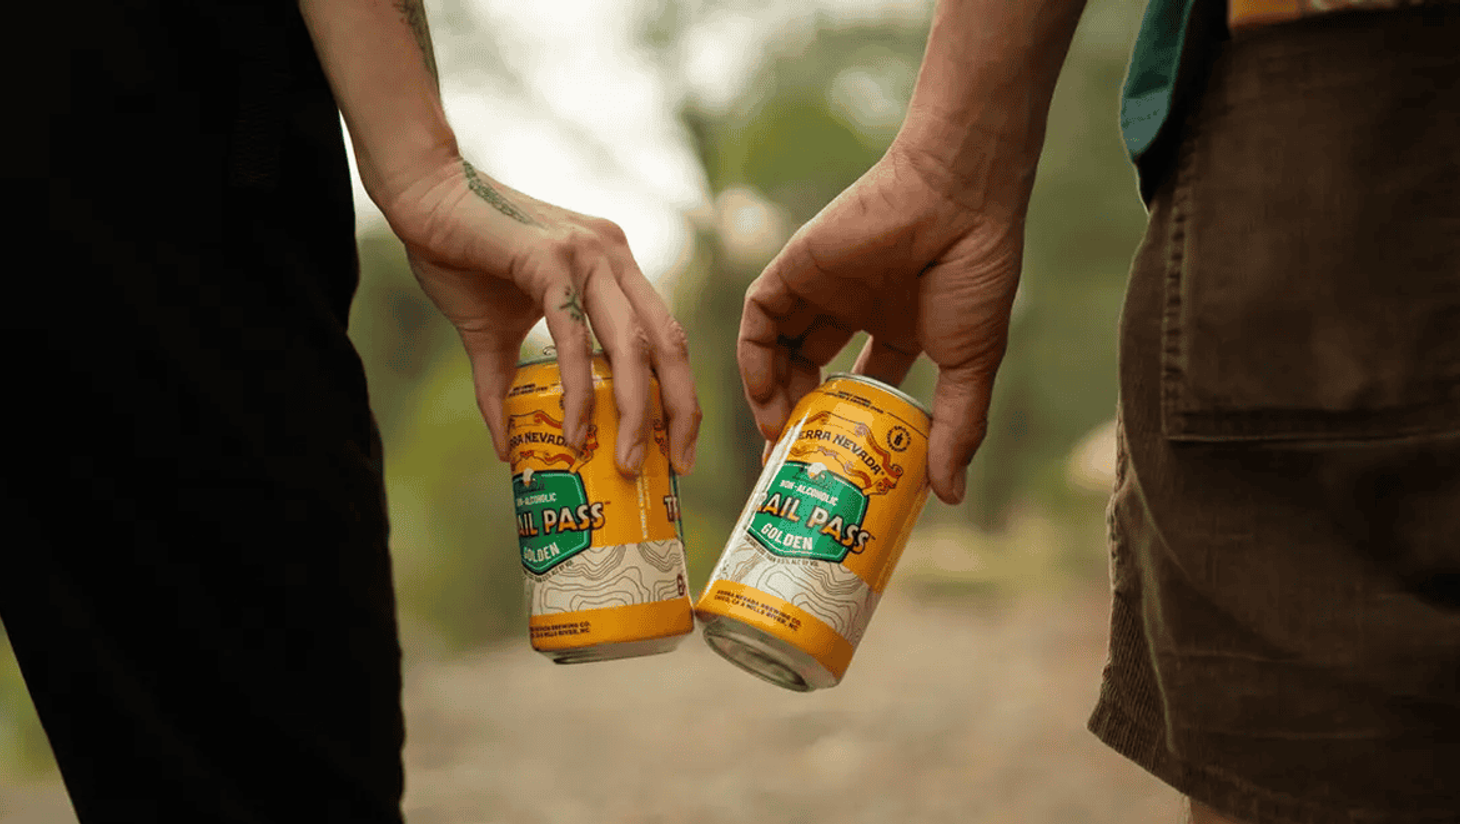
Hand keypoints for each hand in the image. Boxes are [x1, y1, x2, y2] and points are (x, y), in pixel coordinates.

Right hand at [381, 156, 700, 475]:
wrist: (420, 196)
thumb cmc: (460, 256)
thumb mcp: (494, 333)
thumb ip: (509, 385)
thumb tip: (507, 448)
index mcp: (615, 269)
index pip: (666, 338)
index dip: (678, 394)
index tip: (675, 446)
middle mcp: (614, 258)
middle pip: (669, 344)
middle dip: (678, 411)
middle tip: (677, 466)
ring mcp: (587, 255)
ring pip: (631, 345)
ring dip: (634, 412)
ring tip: (625, 462)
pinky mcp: (549, 260)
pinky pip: (575, 337)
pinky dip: (578, 390)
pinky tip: (574, 430)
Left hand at [738, 144, 1024, 503]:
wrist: (958, 199)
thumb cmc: (976, 271)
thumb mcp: (970, 362)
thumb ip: (957, 428)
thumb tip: (952, 496)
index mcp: (899, 325)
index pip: (861, 386)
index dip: (848, 427)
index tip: (839, 467)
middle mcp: (855, 307)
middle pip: (812, 372)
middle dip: (800, 417)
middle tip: (794, 460)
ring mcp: (822, 288)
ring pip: (781, 349)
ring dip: (772, 394)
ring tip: (777, 437)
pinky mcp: (795, 267)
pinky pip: (759, 318)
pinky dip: (755, 358)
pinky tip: (767, 394)